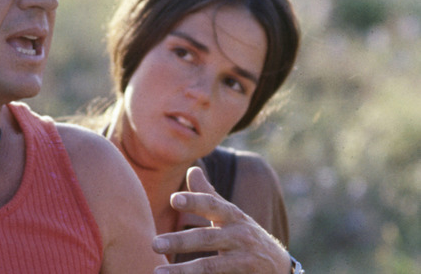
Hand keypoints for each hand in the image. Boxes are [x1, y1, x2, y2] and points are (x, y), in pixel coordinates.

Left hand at [151, 167, 290, 273]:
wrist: (279, 267)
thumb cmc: (244, 235)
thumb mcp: (231, 214)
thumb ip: (208, 195)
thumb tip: (192, 170)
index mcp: (233, 217)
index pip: (212, 205)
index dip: (194, 201)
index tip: (173, 200)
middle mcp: (239, 237)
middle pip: (207, 239)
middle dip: (180, 242)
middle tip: (154, 244)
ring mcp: (243, 261)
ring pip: (211, 267)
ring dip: (184, 271)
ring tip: (158, 272)